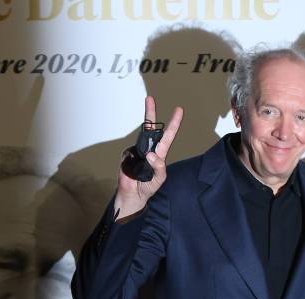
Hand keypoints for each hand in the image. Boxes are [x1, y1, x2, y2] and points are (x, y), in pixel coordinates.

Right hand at [115, 96, 182, 217]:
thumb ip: (158, 167)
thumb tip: (151, 154)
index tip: (178, 110)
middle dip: (150, 113)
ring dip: (141, 152)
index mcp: (160, 153)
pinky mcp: (126, 155)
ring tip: (143, 170)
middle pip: (150, 128)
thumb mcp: (159, 178)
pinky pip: (129, 155)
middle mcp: (149, 148)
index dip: (174, 123)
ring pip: (139, 140)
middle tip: (150, 99)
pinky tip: (133, 171)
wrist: (133, 194)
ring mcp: (137, 150)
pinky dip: (132, 164)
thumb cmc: (148, 186)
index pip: (168, 135)